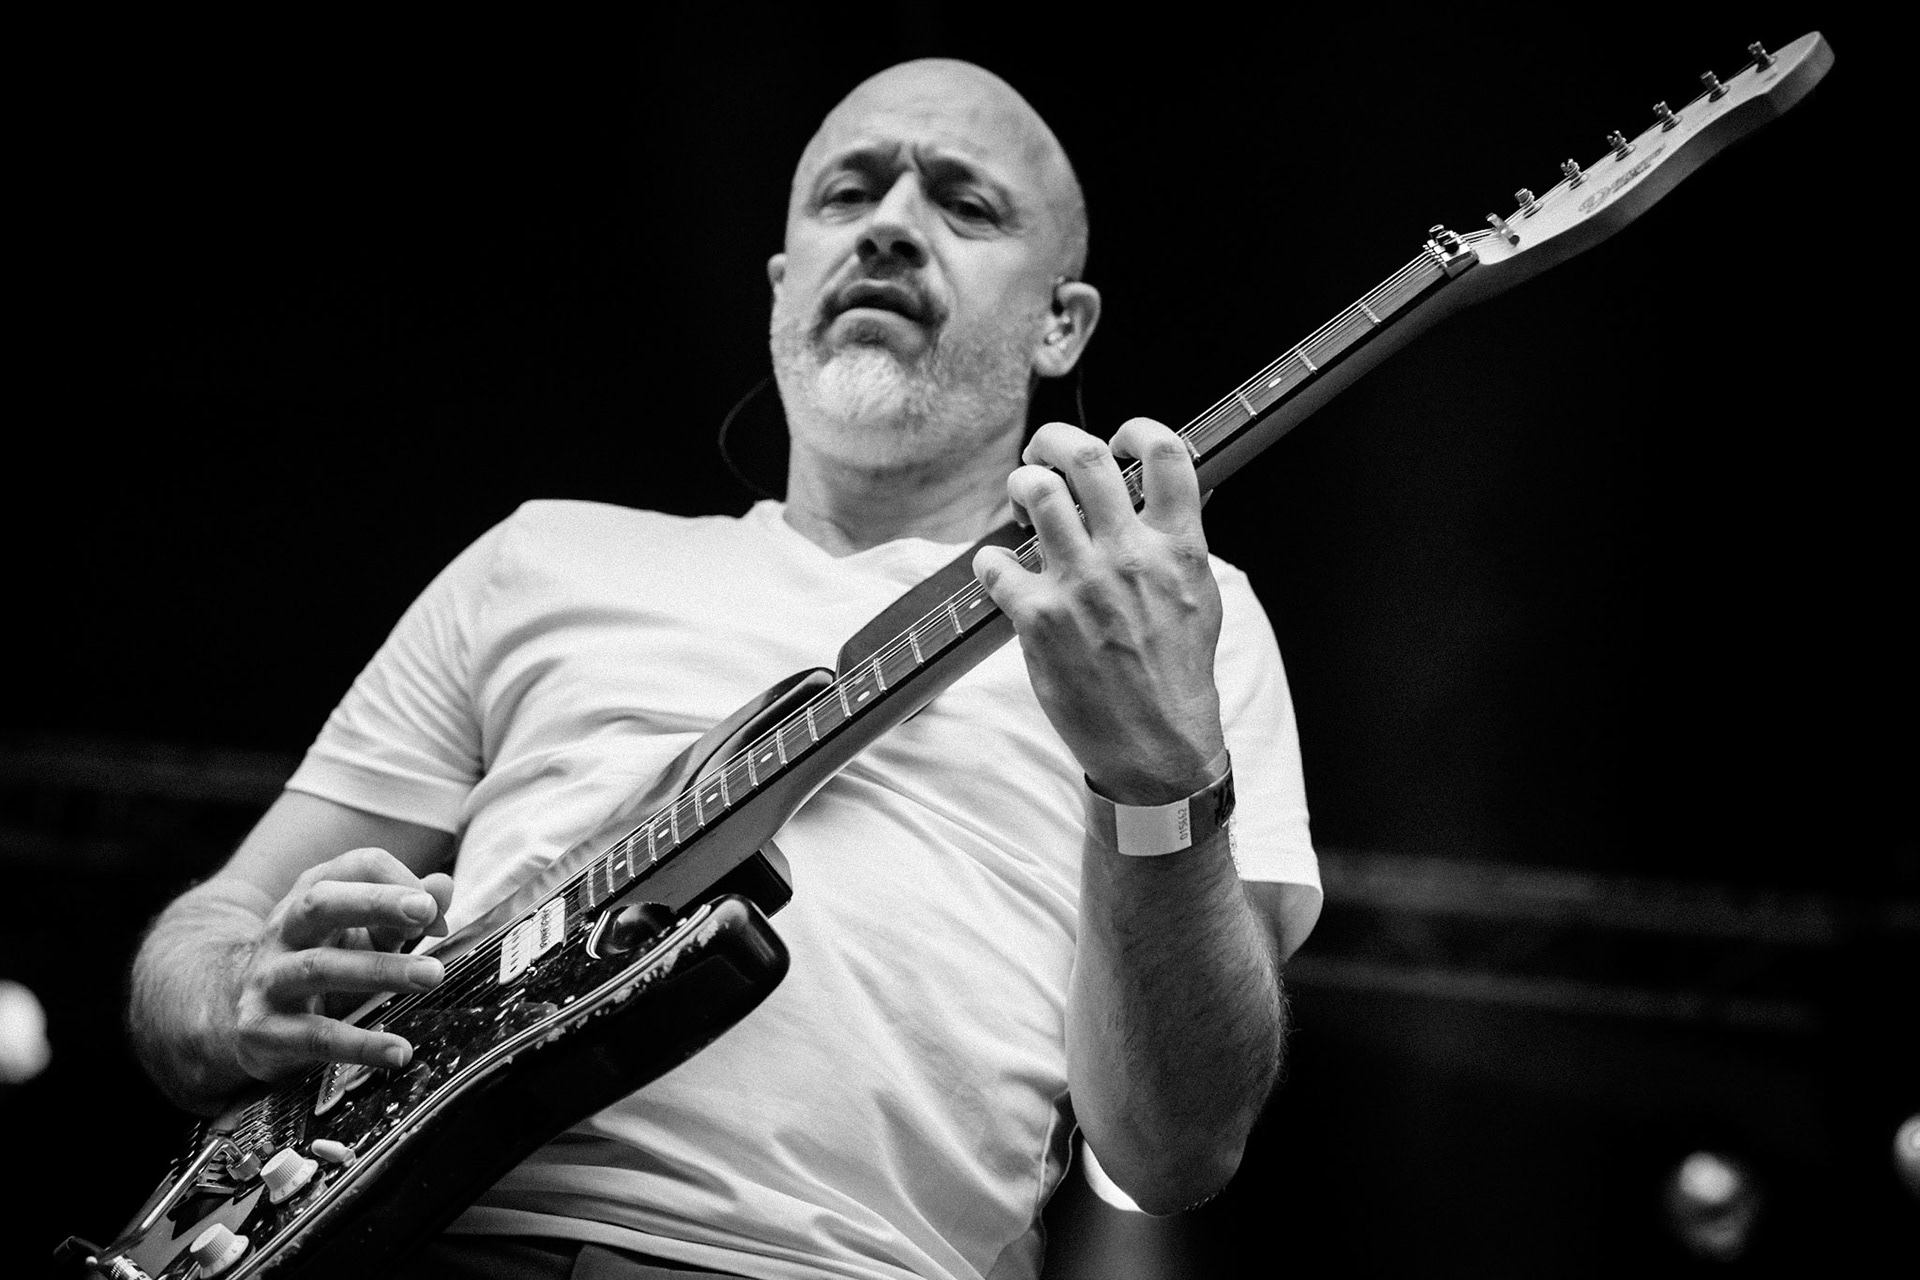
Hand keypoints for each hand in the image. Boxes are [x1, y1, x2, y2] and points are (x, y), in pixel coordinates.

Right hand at [228, 847, 452, 1081]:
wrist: (243, 1016)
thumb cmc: (324, 965)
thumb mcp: (363, 935)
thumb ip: (403, 914)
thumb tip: (443, 886)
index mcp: (312, 896)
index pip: (356, 867)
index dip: (400, 880)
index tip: (433, 910)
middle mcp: (283, 930)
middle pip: (322, 903)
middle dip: (377, 903)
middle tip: (428, 913)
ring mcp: (267, 978)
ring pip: (320, 967)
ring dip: (381, 970)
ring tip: (432, 976)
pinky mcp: (261, 1028)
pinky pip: (314, 1035)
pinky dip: (360, 1043)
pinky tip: (398, 1051)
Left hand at [973, 419, 1226, 805]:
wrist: (1157, 746)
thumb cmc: (1178, 675)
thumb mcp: (1200, 597)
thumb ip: (1180, 543)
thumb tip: (1169, 495)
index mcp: (1178, 547)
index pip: (1165, 454)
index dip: (1136, 429)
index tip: (1119, 438)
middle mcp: (1130, 556)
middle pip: (1084, 456)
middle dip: (1052, 439)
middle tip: (1042, 451)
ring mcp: (1081, 585)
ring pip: (1035, 492)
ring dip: (1020, 485)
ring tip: (1022, 501)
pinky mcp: (1039, 619)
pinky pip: (995, 563)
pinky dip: (990, 562)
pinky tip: (1001, 574)